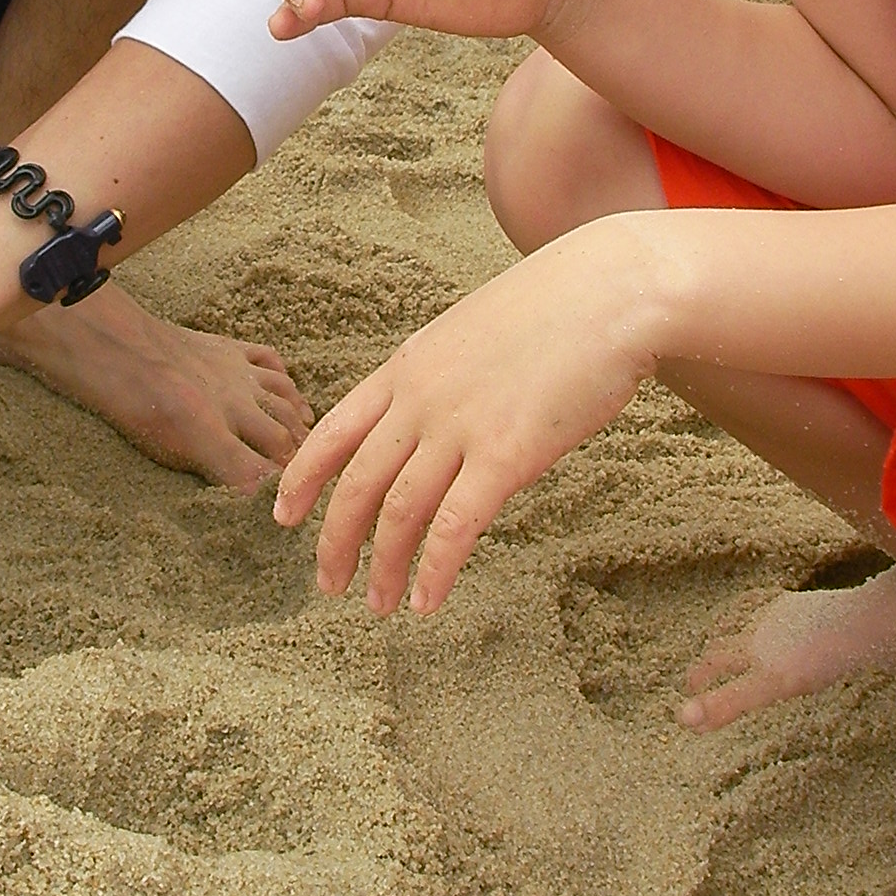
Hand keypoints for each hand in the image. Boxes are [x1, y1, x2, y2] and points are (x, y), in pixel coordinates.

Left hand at [273, 224, 652, 612]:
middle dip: (335, 539)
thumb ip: (447, 375)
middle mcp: (421, 398)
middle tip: (328, 582)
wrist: (612, 290)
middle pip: (357, 481)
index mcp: (409, 366)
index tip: (283, 515)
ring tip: (379, 604)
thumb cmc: (559, 307)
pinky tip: (427, 600)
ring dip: (384, 565)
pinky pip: (454, 525)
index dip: (303, 477)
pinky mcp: (506, 453)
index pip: (335, 430)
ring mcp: (459, 425)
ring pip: (399, 510)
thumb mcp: (476, 331)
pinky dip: (434, 568)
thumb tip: (441, 412)